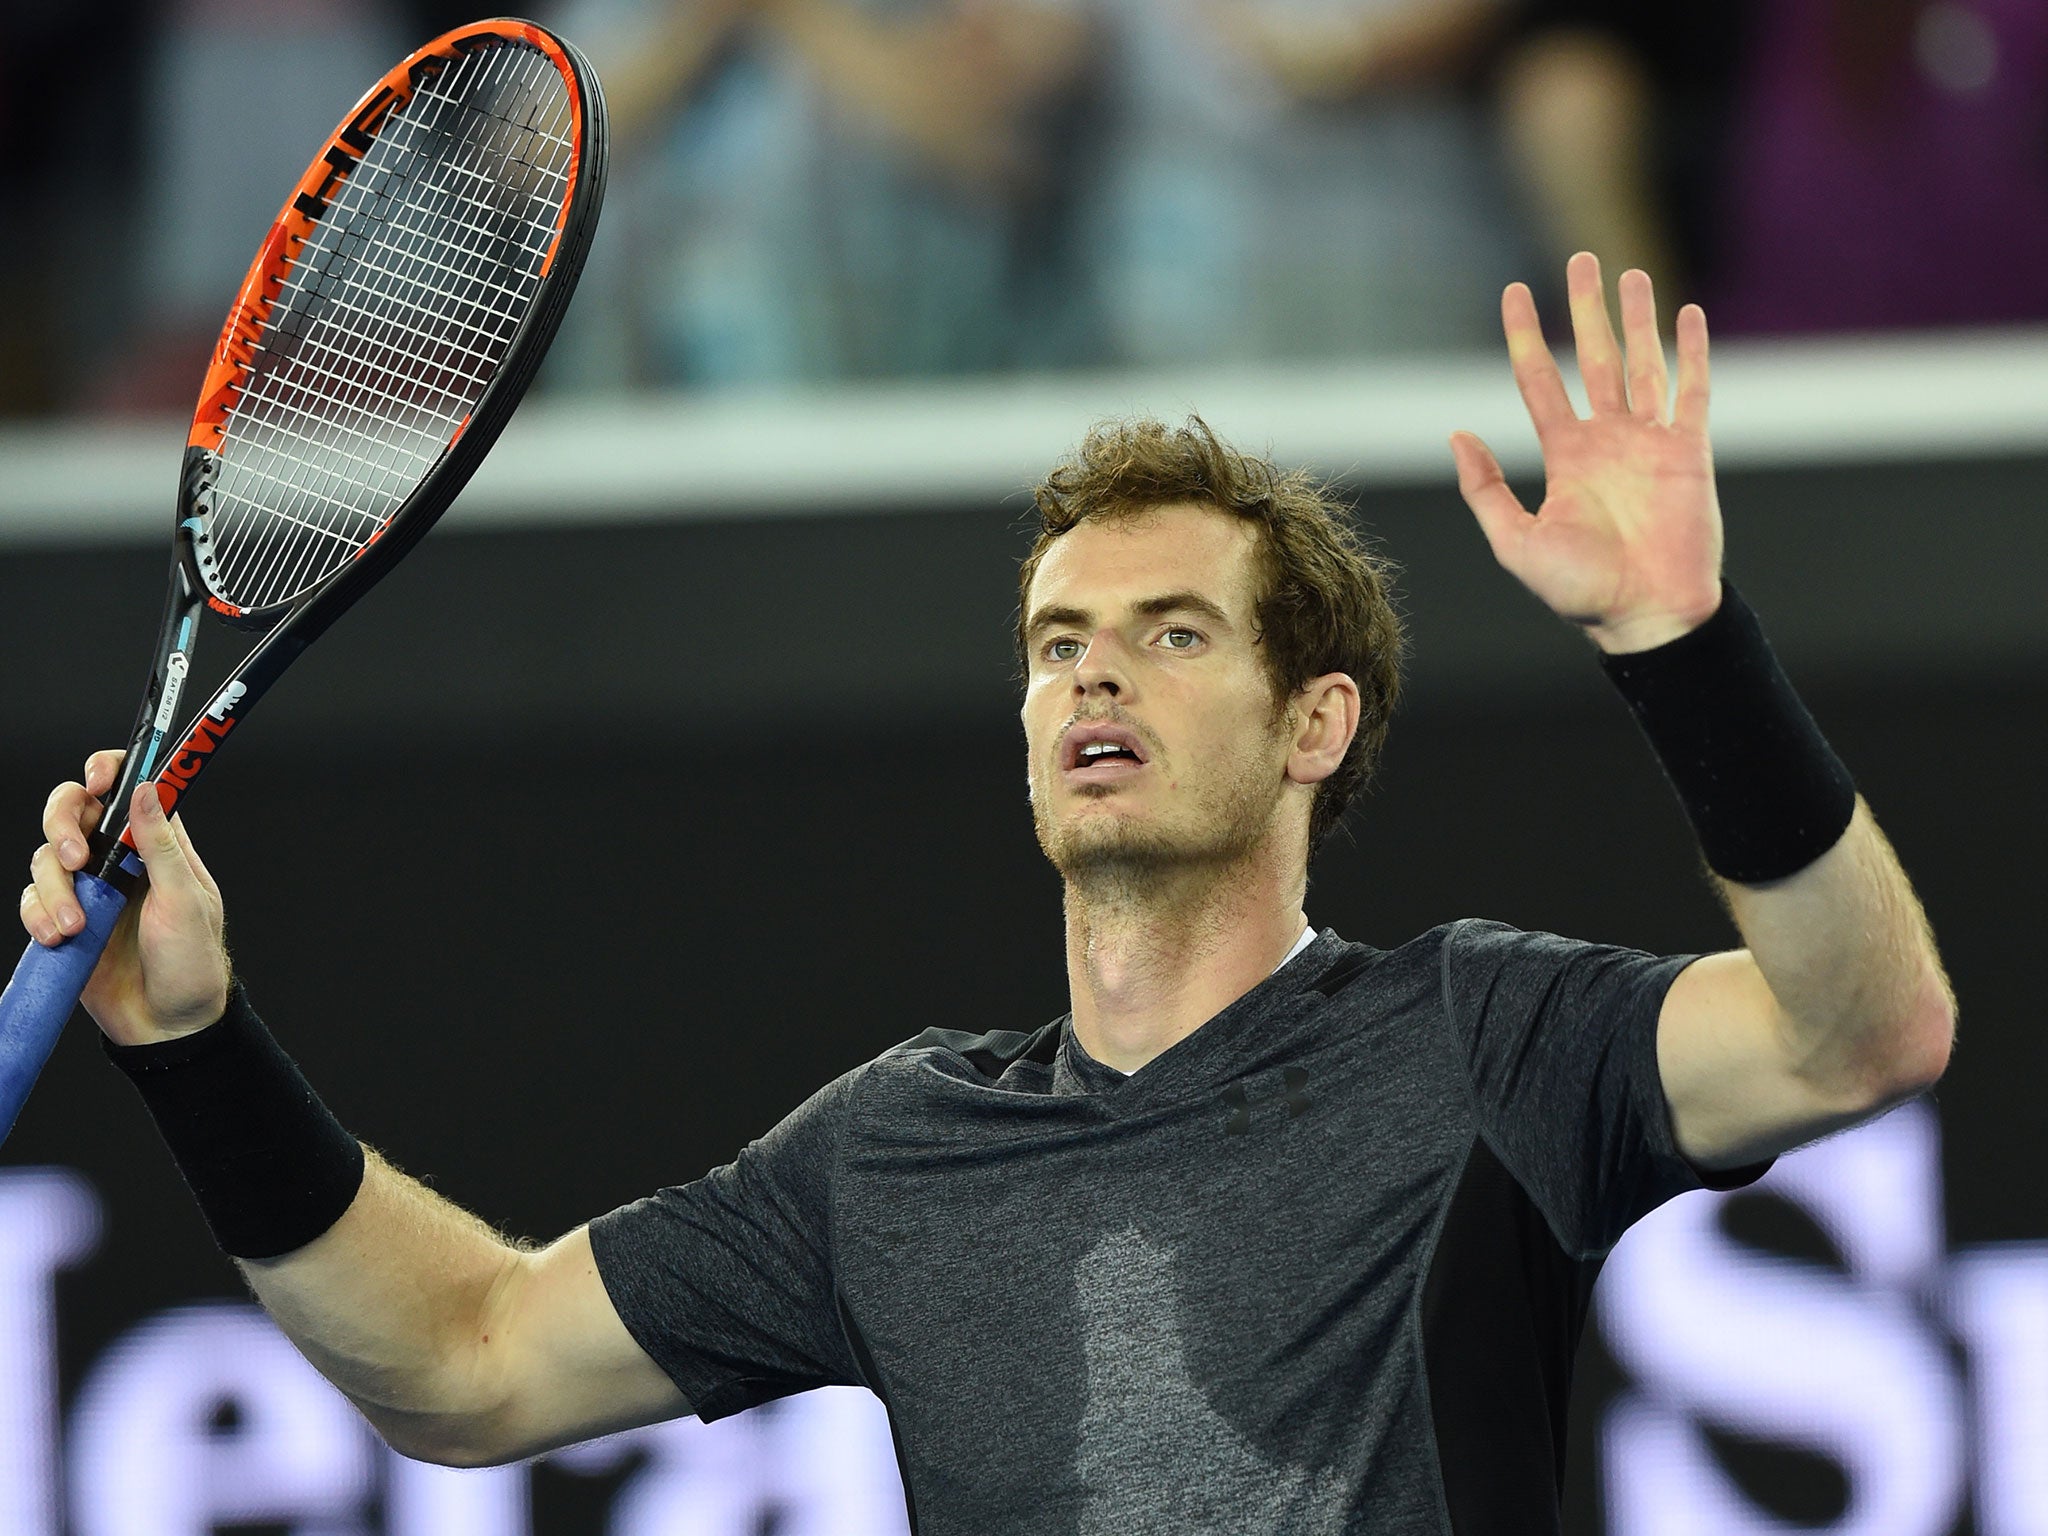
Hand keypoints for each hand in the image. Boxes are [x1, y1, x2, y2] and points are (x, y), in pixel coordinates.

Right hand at [22, 750, 229, 1045]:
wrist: (166, 1024)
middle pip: (73, 810)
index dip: (108, 771)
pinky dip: (38, 914)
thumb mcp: (186, 900)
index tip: (96, 780)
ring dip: (54, 888)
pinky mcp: (64, 918)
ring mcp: (89, 888)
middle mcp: (120, 858)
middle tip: (76, 857)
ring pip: (46, 857)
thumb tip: (148, 788)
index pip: (129, 787)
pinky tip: (61, 937)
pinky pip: (33, 900)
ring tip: (78, 926)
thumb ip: (162, 846)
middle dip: (63, 825)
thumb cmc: (191, 962)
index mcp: (158, 844)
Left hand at [1450, 252, 1722, 653]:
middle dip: (1586, 308)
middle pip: (1593, 357)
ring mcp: (1649, 441)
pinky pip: (1691, 391)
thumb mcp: (1515, 541)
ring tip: (1631, 273)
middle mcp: (1606, 439)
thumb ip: (1485, 489)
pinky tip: (1685, 315)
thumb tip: (1458, 435)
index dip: (1524, 335)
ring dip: (1638, 318)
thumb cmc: (1579, 589)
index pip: (1537, 380)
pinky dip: (1689, 353)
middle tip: (1580, 260)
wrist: (1645, 615)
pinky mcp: (1689, 451)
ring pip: (1642, 363)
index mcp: (1564, 455)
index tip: (1513, 291)